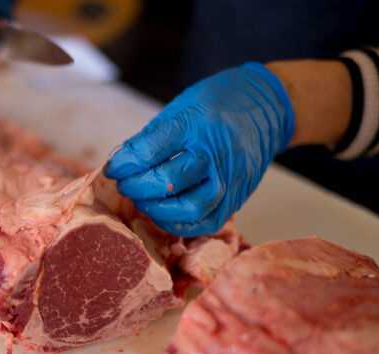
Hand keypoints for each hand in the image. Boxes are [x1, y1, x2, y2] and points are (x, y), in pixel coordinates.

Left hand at [103, 62, 294, 236]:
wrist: (266, 109)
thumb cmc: (217, 104)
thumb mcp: (181, 107)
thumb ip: (151, 137)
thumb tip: (121, 163)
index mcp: (197, 123)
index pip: (152, 149)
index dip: (125, 163)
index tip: (112, 168)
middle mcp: (217, 152)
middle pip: (169, 180)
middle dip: (138, 187)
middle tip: (125, 185)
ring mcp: (231, 178)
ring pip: (190, 207)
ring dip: (158, 210)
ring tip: (143, 201)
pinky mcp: (239, 197)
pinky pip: (207, 222)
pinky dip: (180, 224)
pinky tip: (164, 215)